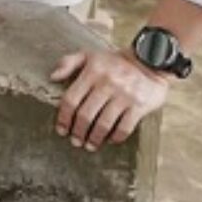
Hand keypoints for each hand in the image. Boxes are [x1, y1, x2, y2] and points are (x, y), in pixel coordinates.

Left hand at [50, 49, 169, 150]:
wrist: (148, 61)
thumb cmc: (114, 61)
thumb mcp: (90, 55)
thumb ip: (68, 62)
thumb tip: (52, 76)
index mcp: (92, 72)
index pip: (72, 99)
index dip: (64, 117)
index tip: (61, 129)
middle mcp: (106, 84)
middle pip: (86, 114)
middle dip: (78, 132)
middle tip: (75, 141)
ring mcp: (124, 96)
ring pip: (104, 124)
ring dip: (94, 138)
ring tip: (89, 145)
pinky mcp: (139, 106)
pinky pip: (124, 128)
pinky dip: (115, 137)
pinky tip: (109, 140)